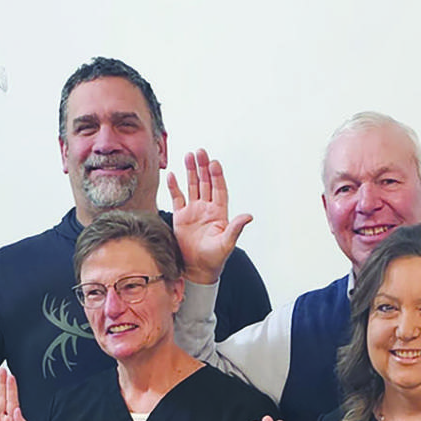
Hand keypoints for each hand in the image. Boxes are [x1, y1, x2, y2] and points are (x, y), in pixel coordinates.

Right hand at [168, 149, 252, 284]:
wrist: (198, 269)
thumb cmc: (215, 258)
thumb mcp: (227, 243)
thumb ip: (235, 228)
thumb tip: (248, 216)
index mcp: (220, 212)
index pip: (219, 189)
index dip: (217, 176)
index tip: (214, 163)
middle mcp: (207, 208)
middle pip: (206, 183)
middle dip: (203, 167)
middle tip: (201, 152)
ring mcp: (193, 211)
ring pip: (192, 186)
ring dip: (191, 171)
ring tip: (188, 155)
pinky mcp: (181, 217)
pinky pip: (177, 198)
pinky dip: (174, 186)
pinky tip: (172, 175)